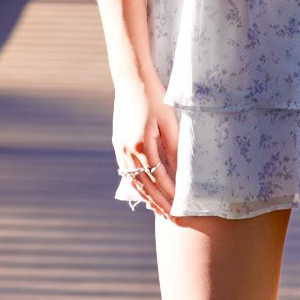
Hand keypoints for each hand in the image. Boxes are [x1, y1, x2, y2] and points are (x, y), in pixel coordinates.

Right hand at [114, 73, 179, 217]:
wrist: (131, 80)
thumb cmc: (155, 98)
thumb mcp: (170, 123)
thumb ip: (174, 150)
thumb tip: (181, 173)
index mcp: (142, 144)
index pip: (159, 177)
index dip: (170, 194)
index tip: (181, 206)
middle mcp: (128, 150)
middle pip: (145, 185)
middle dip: (160, 203)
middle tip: (173, 219)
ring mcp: (120, 148)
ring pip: (134, 181)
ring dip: (147, 198)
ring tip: (160, 212)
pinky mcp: (117, 144)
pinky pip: (127, 171)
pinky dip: (137, 185)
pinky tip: (145, 193)